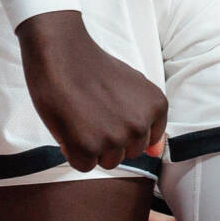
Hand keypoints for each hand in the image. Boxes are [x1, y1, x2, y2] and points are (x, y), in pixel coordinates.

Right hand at [15, 10, 167, 172]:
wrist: (62, 54)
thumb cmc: (93, 69)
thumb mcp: (134, 87)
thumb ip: (148, 119)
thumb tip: (156, 153)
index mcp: (156, 107)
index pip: (147, 141)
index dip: (124, 130)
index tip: (112, 114)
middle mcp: (140, 124)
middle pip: (128, 153)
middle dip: (110, 141)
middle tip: (94, 115)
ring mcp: (115, 138)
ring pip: (108, 161)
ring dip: (93, 148)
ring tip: (82, 120)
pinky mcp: (88, 147)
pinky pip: (84, 165)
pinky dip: (73, 152)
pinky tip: (70, 128)